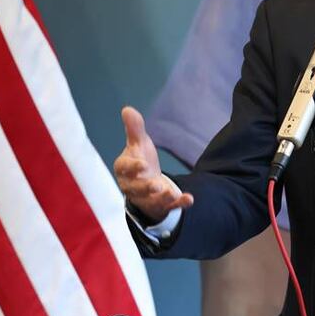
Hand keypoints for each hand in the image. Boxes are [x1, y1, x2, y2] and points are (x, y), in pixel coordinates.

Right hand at [114, 106, 193, 222]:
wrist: (147, 186)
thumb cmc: (139, 161)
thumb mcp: (138, 144)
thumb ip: (134, 129)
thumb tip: (127, 109)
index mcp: (125, 169)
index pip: (125, 168)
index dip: (133, 167)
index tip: (142, 165)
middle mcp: (133, 186)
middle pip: (137, 188)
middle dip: (147, 187)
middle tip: (156, 185)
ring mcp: (147, 198)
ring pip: (152, 200)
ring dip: (162, 197)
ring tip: (171, 193)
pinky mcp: (161, 206)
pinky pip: (170, 206)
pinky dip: (180, 203)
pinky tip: (190, 199)